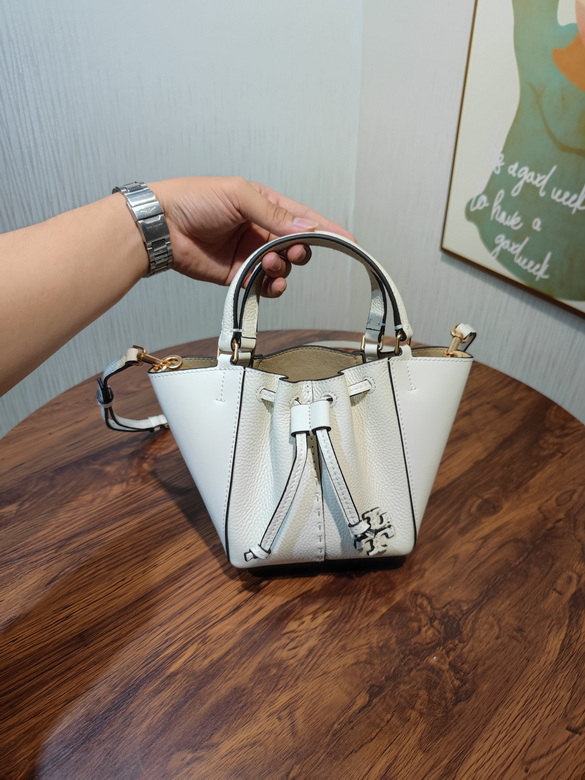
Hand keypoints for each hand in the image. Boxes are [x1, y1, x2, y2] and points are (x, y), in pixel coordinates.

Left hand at [151, 176, 353, 296]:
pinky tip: (269, 283)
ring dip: (283, 269)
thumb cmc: (195, 199)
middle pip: (296, 246)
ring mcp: (250, 253)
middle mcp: (260, 230)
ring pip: (282, 268)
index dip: (325, 229)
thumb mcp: (240, 196)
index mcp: (264, 205)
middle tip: (292, 252)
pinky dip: (271, 287)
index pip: (302, 218)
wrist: (163, 227)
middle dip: (300, 251)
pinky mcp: (237, 274)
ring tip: (270, 265)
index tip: (348, 240)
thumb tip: (306, 226)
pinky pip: (263, 285)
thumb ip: (274, 213)